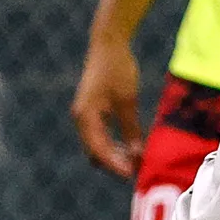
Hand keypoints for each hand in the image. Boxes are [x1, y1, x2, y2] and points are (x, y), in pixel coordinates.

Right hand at [71, 37, 142, 178]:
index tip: (133, 175)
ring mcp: (84, 115)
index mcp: (86, 117)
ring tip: (136, 161)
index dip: (116, 165)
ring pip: (96, 145)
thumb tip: (136, 154)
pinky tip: (129, 147)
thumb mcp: (128, 101)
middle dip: (115, 163)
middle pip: (95, 152)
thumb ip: (131, 129)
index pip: (99, 151)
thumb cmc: (118, 70)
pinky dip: (112, 144)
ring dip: (114, 155)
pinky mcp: (91, 111)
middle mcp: (81, 118)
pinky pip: (99, 135)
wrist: (108, 45)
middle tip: (138, 170)